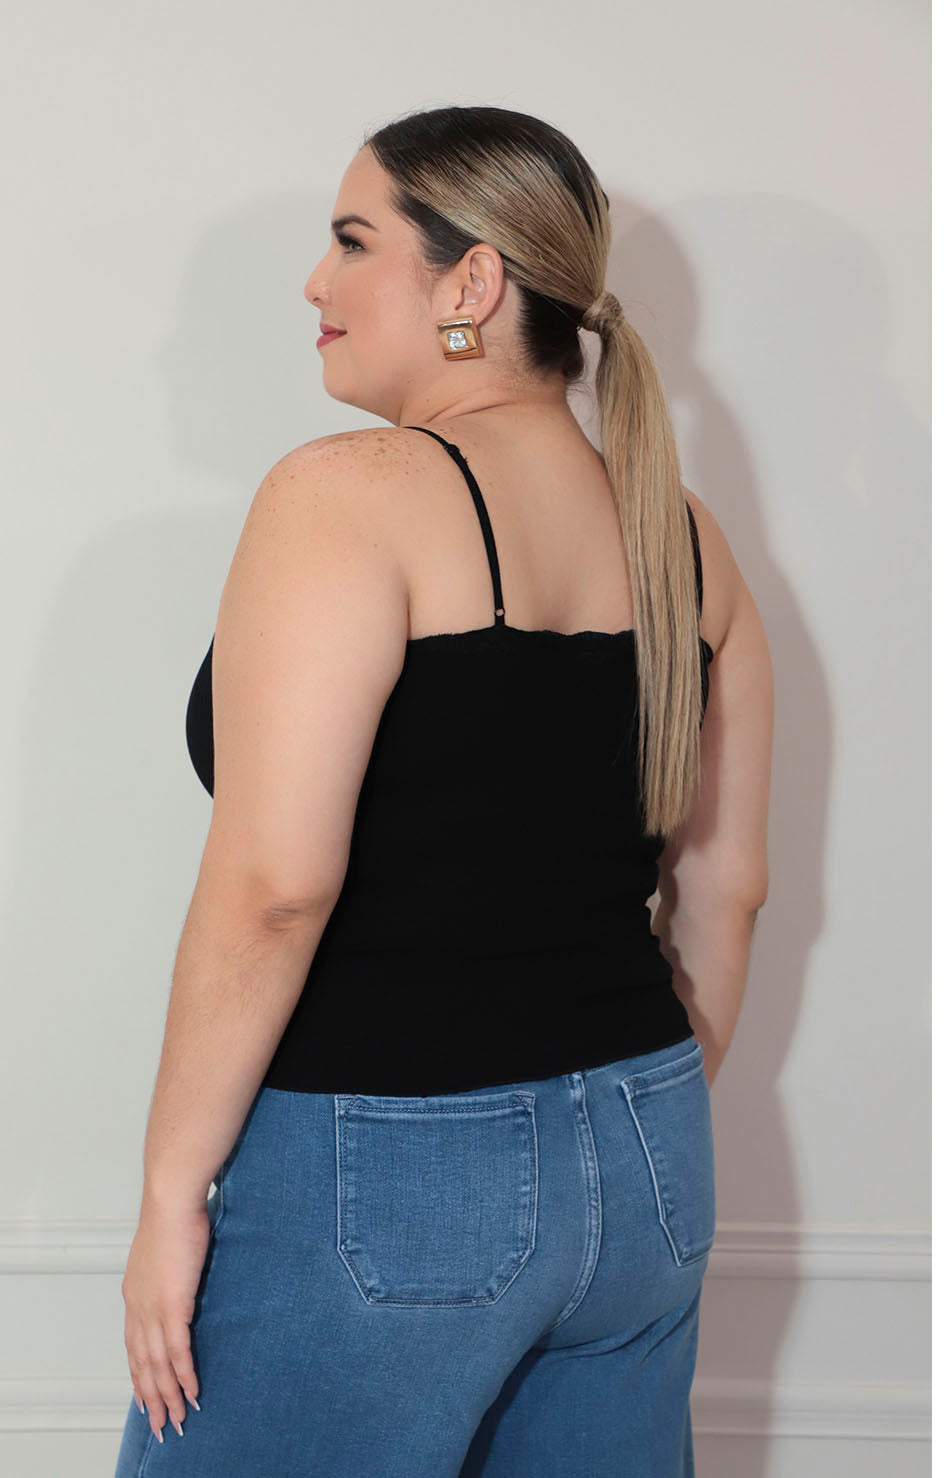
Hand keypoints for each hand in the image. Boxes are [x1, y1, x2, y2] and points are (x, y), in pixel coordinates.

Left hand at [121, 1199, 209, 1442]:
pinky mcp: (173, 1306)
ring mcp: (154, 1309)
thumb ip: (168, 1270)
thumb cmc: (174, 1214)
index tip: (145, 1396)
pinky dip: (184, 1375)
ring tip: (177, 1418)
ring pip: (157, 1365)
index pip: (134, 1345)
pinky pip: (178, 1351)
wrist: (172, 1200)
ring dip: (168, 1395)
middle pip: (141, 1363)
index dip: (139, 1374)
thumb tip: (180, 1275)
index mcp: (134, 1294)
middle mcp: (138, 1307)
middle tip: (161, 1423)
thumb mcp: (165, 1249)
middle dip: (151, 1396)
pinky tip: (192, 1392)